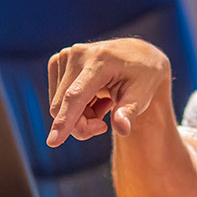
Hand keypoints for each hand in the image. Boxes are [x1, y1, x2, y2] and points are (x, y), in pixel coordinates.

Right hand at [46, 38, 170, 146]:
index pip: (76, 95)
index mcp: (101, 60)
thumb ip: (129, 112)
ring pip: (58, 106)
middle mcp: (78, 54)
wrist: (138, 55)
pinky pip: (57, 98)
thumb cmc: (143, 77)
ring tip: (105, 104)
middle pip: (63, 107)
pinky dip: (74, 107)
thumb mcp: (143, 95)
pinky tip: (94, 97)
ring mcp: (65, 56)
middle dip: (82, 124)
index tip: (53, 142)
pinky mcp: (57, 61)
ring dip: (79, 116)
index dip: (65, 120)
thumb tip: (122, 129)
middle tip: (104, 124)